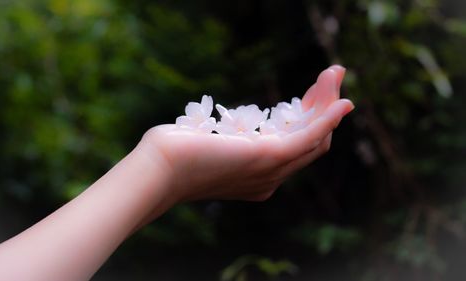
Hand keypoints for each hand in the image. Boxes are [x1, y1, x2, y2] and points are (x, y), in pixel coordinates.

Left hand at [137, 66, 352, 202]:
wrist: (157, 171)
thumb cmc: (172, 156)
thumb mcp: (204, 145)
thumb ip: (219, 140)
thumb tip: (210, 127)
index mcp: (257, 178)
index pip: (294, 148)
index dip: (308, 121)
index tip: (311, 94)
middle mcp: (270, 179)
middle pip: (312, 143)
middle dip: (324, 108)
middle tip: (331, 78)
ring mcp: (271, 171)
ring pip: (316, 138)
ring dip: (328, 104)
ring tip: (335, 74)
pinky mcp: (268, 156)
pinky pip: (309, 137)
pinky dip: (327, 118)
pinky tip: (341, 101)